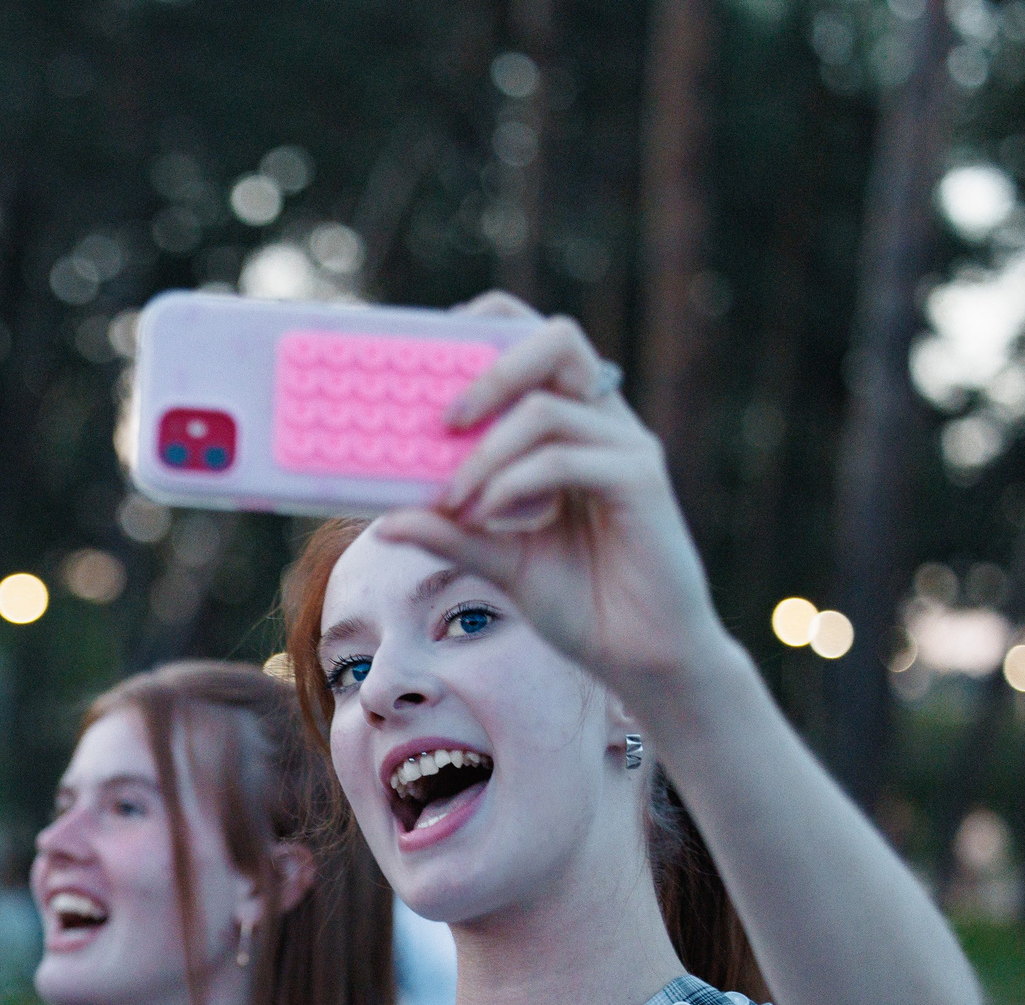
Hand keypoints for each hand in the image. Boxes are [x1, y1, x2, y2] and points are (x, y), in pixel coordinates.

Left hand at [375, 292, 732, 702]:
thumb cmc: (581, 603)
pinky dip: (512, 482)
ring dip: (486, 451)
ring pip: (547, 407)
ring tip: (454, 499)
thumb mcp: (498, 560)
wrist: (639, 658)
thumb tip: (382, 519)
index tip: (430, 353)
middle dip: (490, 368)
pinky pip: (563, 458)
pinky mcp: (642, 480)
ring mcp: (627, 447)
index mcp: (574, 428)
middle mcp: (604, 424)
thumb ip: (449, 532)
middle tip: (442, 420)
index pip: (538, 345)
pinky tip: (488, 515)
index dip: (491, 326)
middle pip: (556, 341)